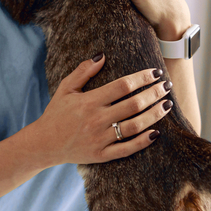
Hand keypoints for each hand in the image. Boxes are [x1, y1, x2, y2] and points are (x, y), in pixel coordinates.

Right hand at [29, 54, 172, 166]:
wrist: (43, 144)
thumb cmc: (56, 113)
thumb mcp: (65, 88)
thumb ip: (83, 71)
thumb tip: (102, 55)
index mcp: (89, 101)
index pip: (122, 86)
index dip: (142, 78)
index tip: (155, 73)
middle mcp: (96, 119)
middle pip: (133, 104)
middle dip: (154, 94)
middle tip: (167, 86)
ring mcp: (100, 139)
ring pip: (134, 126)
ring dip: (154, 115)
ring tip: (167, 105)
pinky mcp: (101, 155)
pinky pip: (127, 149)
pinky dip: (143, 141)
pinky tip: (156, 132)